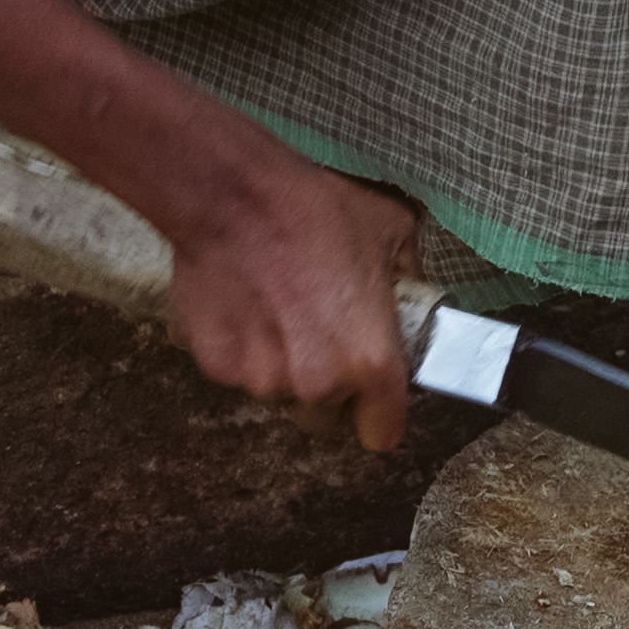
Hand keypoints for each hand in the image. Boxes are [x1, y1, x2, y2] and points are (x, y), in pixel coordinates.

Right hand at [160, 161, 424, 451]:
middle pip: (327, 416)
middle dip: (327, 388)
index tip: (372, 396)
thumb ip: (407, 277)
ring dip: (282, 367)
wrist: (235, 196)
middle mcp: (318, 383)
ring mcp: (263, 380)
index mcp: (370, 362)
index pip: (382, 432)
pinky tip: (246, 306)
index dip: (378, 413)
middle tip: (320, 336)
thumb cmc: (316, 210)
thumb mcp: (390, 231)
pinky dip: (242, 350)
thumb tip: (409, 289)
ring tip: (279, 311)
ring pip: (280, 393)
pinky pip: (239, 372)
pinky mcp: (218, 367)